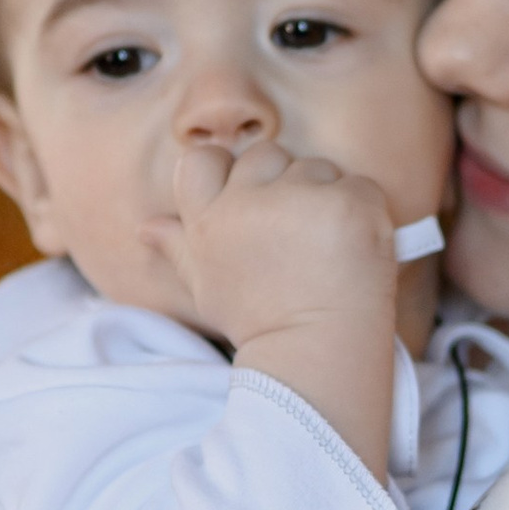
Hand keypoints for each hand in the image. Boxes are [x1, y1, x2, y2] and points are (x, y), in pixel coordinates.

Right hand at [160, 145, 401, 477]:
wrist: (318, 354)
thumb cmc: (262, 322)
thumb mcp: (209, 288)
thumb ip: (179, 248)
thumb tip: (146, 226)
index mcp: (209, 220)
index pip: (203, 158)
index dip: (228, 173)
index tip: (252, 204)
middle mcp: (247, 204)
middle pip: (266, 155)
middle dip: (283, 185)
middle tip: (296, 238)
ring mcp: (300, 200)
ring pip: (315, 167)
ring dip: (324, 197)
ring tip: (325, 249)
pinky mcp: (347, 204)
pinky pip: (358, 185)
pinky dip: (361, 211)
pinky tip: (353, 249)